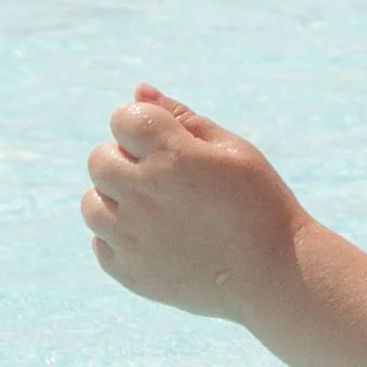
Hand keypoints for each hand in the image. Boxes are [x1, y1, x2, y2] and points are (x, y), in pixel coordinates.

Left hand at [82, 86, 302, 322]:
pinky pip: (101, 244)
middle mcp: (144, 194)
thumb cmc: (260, 204)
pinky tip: (158, 240)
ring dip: (117, 200)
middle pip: (99, 159)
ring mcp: (132, 237)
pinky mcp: (130, 273)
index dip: (144, 125)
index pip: (123, 118)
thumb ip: (183, 117)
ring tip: (158, 212)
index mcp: (172, 155)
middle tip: (167, 180)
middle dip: (125, 160)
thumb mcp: (233, 150)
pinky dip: (121, 239)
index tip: (168, 143)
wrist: (275, 275)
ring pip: (91, 203)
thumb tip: (138, 90)